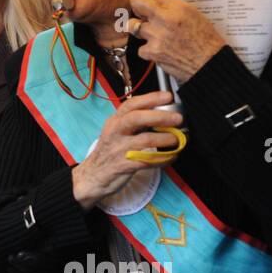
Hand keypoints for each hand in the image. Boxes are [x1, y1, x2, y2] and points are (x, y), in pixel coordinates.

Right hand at [71, 91, 183, 210]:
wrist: (93, 175)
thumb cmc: (110, 151)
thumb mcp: (117, 131)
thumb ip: (135, 122)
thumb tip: (163, 114)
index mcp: (115, 121)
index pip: (131, 104)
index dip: (150, 98)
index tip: (167, 96)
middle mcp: (115, 132)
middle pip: (136, 118)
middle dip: (160, 116)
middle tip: (177, 118)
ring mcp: (119, 149)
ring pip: (145, 140)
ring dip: (166, 139)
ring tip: (178, 139)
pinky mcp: (124, 165)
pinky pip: (148, 160)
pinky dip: (163, 158)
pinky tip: (171, 156)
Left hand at [128, 0, 225, 83]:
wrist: (209, 63)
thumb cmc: (205, 41)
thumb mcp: (194, 15)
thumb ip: (173, 7)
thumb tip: (156, 3)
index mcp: (178, 8)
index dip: (147, 1)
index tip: (146, 5)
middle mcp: (165, 19)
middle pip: (136, 6)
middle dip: (138, 10)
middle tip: (142, 17)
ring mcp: (156, 36)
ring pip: (135, 28)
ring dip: (144, 32)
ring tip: (157, 37)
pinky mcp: (152, 52)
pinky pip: (141, 48)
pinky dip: (149, 51)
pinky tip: (161, 51)